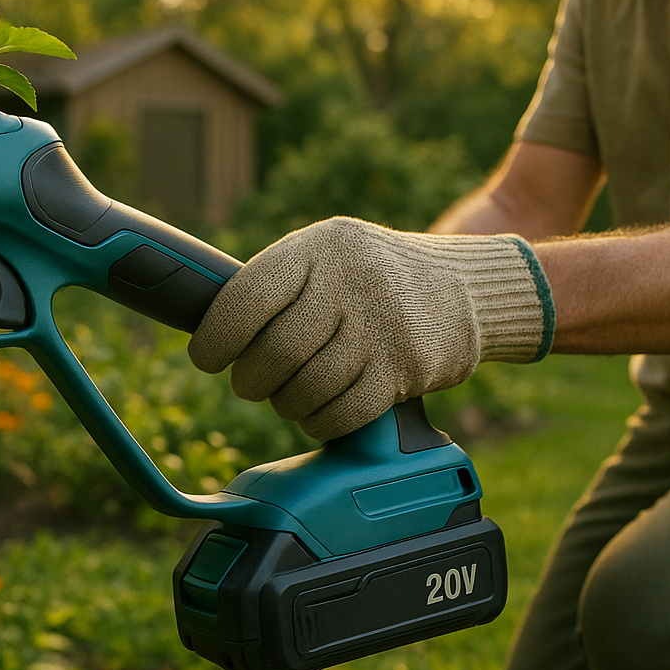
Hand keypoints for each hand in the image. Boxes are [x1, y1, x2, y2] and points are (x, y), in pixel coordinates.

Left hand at [188, 217, 551, 440]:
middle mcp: (351, 281)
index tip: (207, 357)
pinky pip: (341, 414)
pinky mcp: (405, 369)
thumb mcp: (324, 255)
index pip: (249, 295)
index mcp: (318, 247)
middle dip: (250, 379)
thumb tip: (206, 329)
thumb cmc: (367, 278)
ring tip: (288, 395)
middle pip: (275, 351)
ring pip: (306, 388)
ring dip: (286, 403)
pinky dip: (319, 422)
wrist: (463, 288)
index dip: (218, 335)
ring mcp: (382, 325)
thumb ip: (274, 284)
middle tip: (250, 383)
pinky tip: (319, 411)